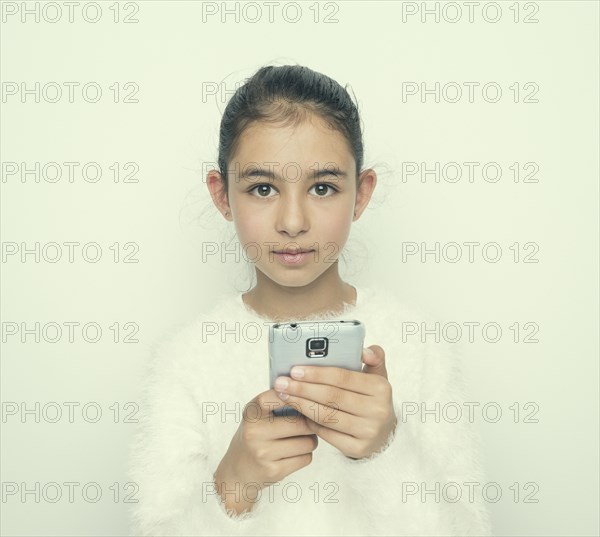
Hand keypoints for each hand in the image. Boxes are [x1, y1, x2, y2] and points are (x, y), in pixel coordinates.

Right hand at [213, 389, 317, 514]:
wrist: (237, 470)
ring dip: (311, 441)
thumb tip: (310, 395)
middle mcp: (254, 431)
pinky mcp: (273, 471)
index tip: (305, 397)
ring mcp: (263, 453)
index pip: (277, 396)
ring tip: (301, 439)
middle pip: (301, 423)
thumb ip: (279, 402)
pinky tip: (294, 453)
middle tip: (310, 423)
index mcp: (252, 412)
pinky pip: (306, 458)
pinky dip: (305, 455)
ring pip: (307, 442)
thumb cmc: (256, 435)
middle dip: (311, 423)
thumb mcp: (258, 415)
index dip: (296, 396)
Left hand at [273, 345, 396, 459]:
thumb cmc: (371, 399)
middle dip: (302, 389)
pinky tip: (299, 413)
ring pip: (326, 416)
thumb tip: (364, 351)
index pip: (342, 378)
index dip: (316, 374)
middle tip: (282, 383)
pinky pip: (327, 433)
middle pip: (331, 397)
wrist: (384, 433)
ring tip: (284, 396)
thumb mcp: (376, 376)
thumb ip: (373, 357)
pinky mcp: (359, 449)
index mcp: (381, 388)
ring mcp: (369, 431)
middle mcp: (378, 411)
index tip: (295, 370)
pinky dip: (310, 422)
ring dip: (301, 405)